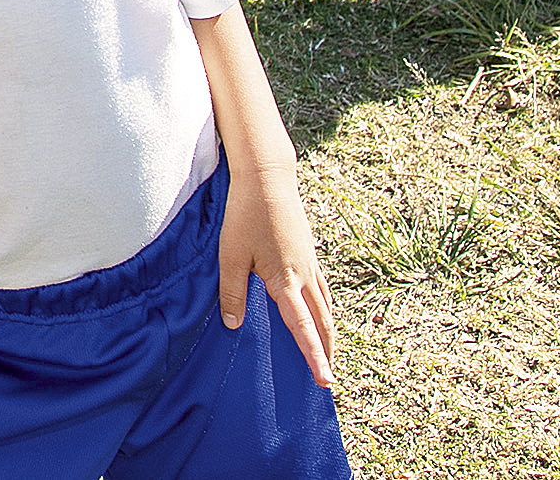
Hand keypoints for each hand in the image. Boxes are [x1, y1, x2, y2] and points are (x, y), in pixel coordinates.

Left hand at [218, 158, 337, 387]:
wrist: (267, 178)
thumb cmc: (245, 215)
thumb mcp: (230, 255)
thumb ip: (232, 293)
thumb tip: (234, 326)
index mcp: (286, 280)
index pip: (304, 328)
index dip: (313, 356)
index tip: (324, 381)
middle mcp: (305, 275)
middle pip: (323, 322)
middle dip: (327, 352)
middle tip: (329, 378)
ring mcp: (310, 263)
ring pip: (326, 306)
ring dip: (329, 332)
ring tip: (328, 353)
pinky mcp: (309, 252)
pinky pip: (322, 289)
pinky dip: (325, 309)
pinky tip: (320, 312)